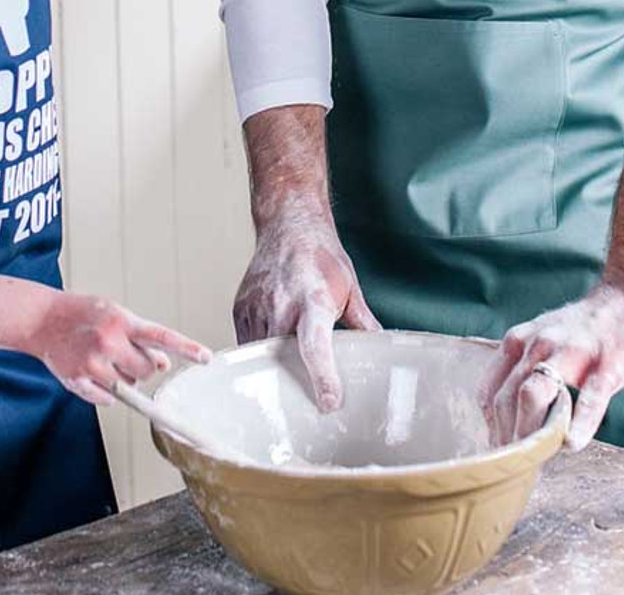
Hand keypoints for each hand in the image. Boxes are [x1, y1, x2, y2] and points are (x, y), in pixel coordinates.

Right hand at [28, 290, 212, 406]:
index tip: (206, 358)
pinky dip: (106, 391)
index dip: (186, 348)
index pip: (162, 336)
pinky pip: (108, 400)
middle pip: (148, 369)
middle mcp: (109, 342)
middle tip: (124, 352)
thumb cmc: (83, 314)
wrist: (43, 320)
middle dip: (143, 365)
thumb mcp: (116, 314)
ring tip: (104, 358)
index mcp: (122, 321)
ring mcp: (93, 364)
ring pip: (129, 385)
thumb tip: (163, 363)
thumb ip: (141, 337)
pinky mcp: (79, 382)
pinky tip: (93, 372)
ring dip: (124, 377)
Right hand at [233, 205, 379, 412]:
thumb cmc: (320, 253)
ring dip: (275, 371)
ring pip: (260, 357)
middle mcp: (281, 304)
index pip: (314, 344)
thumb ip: (363, 323)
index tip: (329, 402)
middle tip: (308, 402)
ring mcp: (256, 307)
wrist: (289, 222)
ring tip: (289, 379)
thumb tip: (383, 350)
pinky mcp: (240, 309)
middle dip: (293, 383)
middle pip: (283, 359)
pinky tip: (273, 354)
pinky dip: (259, 356)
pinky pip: (246, 345)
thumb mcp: (350, 286)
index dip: (322, 376)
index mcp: (313, 299)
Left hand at [478, 284, 623, 450]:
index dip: (491, 426)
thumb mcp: (544, 338)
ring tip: (534, 461)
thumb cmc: (588, 327)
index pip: (492, 391)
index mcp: (521, 342)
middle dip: (508, 436)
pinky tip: (573, 444)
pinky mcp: (608, 363)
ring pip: (538, 394)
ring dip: (531, 431)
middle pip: (510, 397)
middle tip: (513, 468)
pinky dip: (579, 422)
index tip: (497, 451)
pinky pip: (590, 396)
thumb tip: (509, 413)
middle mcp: (540, 345)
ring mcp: (574, 353)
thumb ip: (525, 369)